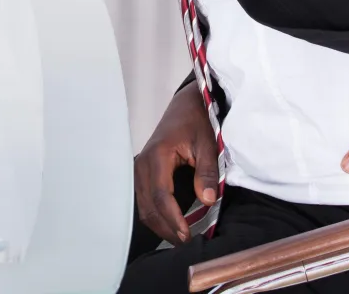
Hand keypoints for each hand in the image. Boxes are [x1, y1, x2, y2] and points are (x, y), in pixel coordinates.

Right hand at [134, 84, 218, 244]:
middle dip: (166, 228)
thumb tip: (206, 200)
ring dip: (160, 224)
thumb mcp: (208, 144)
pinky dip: (156, 214)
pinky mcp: (143, 172)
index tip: (187, 235)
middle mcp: (142, 163)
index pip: (161, 196)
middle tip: (186, 242)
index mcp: (158, 155)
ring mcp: (139, 168)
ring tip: (180, 236)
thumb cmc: (197, 121)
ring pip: (144, 206)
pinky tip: (171, 223)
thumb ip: (207, 172)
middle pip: (148, 206)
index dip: (173, 219)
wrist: (187, 105)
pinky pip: (145, 199)